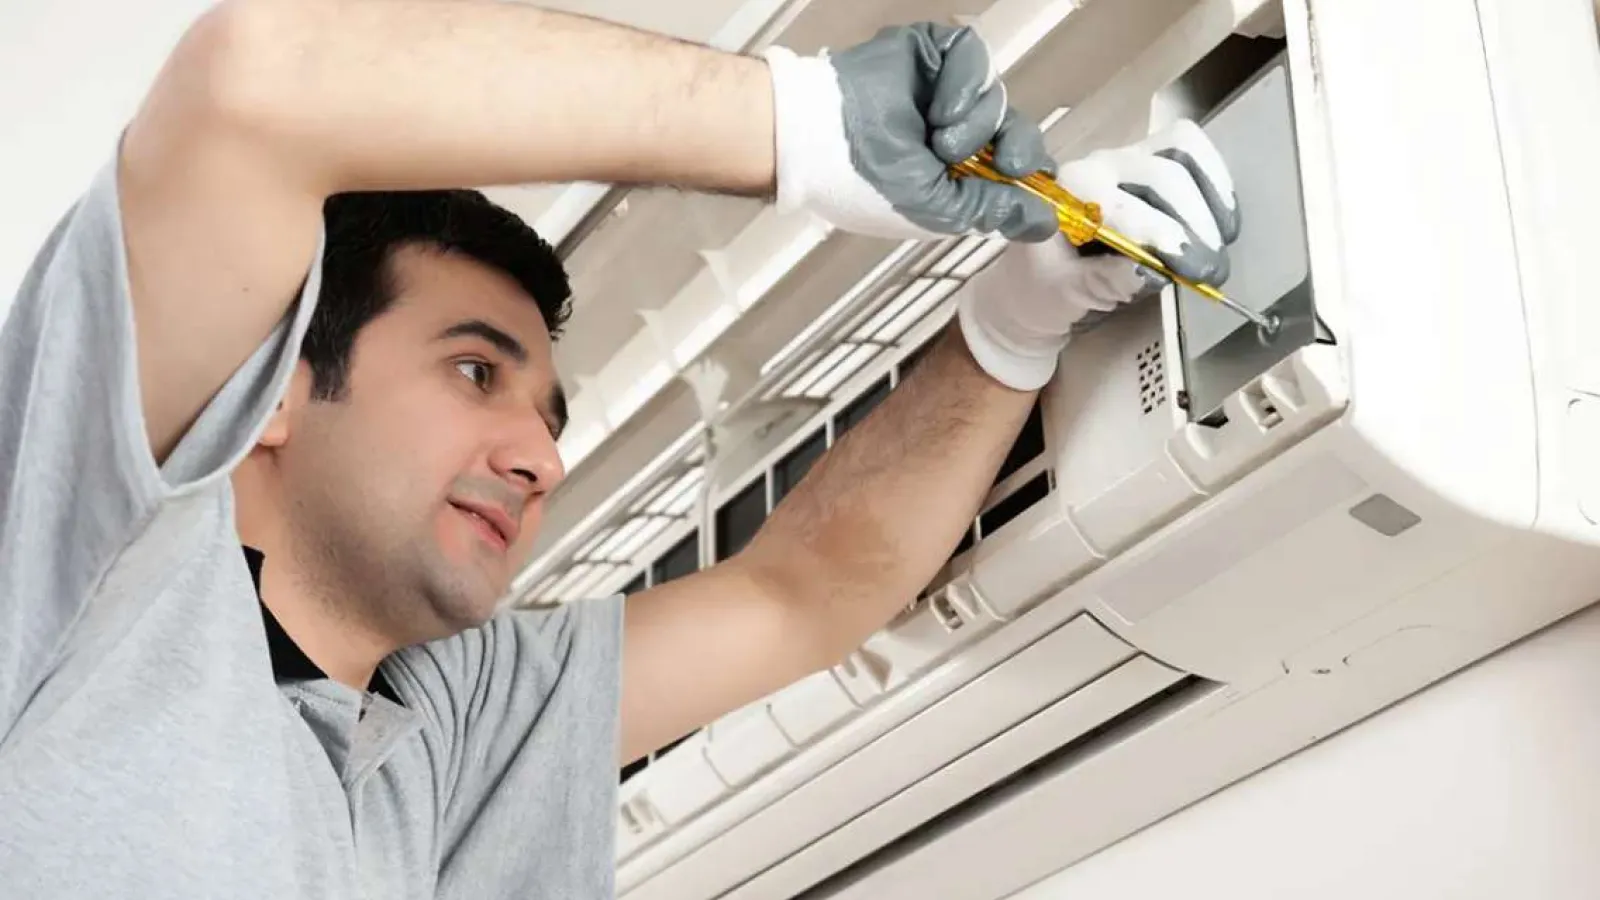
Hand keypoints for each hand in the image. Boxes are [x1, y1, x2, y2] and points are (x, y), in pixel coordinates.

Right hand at [763, 24, 1057, 241]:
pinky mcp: (931, 52)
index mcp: (953, 172)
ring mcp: (942, 88)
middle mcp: (953, 128)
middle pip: (1017, 127)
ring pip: (996, 96)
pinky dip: (967, 84)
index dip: (1032, 174)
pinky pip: (973, 56)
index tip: (1040, 187)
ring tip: (940, 143)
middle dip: (1021, 149)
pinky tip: (942, 111)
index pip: (1012, 166)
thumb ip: (993, 211)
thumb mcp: (937, 212)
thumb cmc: (861, 183)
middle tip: (1009, 165)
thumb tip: (1045, 223)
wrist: (815, 140)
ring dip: (979, 125)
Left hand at [958, 119, 1241, 390]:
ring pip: (1181, 150)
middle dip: (1195, 223)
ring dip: (1211, 196)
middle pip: (1163, 174)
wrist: (1035, 282)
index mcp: (1067, 196)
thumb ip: (1104, 282)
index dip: (1165, 237)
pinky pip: (1191, 152)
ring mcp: (1125, 158)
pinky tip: (1222, 221)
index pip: (1126, 206)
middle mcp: (1097, 166)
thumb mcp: (1066, 294)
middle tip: (1212, 271)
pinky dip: (1214, 182)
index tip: (1193, 272)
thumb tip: (1151, 272)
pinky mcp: (1149, 161)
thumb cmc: (1043, 290)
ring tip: (1222, 242)